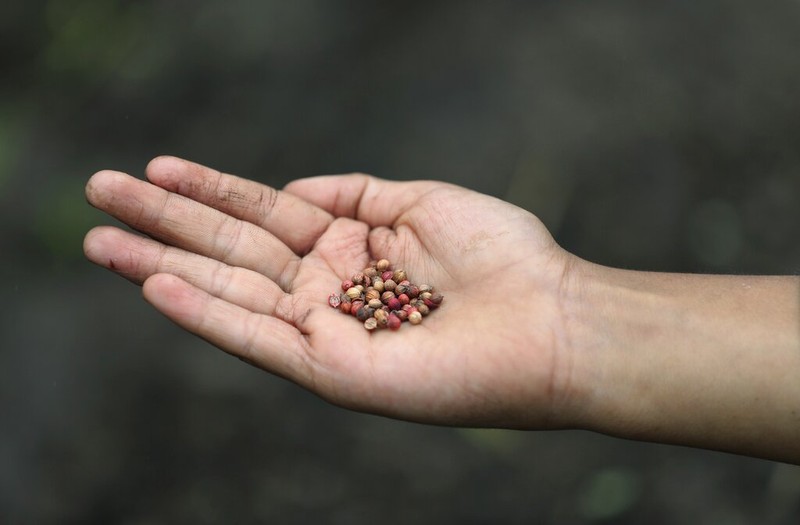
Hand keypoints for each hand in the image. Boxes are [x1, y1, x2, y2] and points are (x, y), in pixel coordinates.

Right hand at [84, 156, 579, 427]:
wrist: (551, 320)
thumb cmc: (501, 258)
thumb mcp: (419, 203)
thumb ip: (353, 195)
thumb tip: (293, 188)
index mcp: (350, 248)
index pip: (264, 214)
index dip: (210, 190)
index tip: (156, 167)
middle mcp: (329, 290)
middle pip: (232, 250)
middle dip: (165, 222)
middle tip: (98, 195)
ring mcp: (326, 331)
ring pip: (231, 294)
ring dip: (164, 265)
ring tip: (102, 239)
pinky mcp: (332, 370)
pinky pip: (259, 340)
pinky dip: (207, 316)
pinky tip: (159, 286)